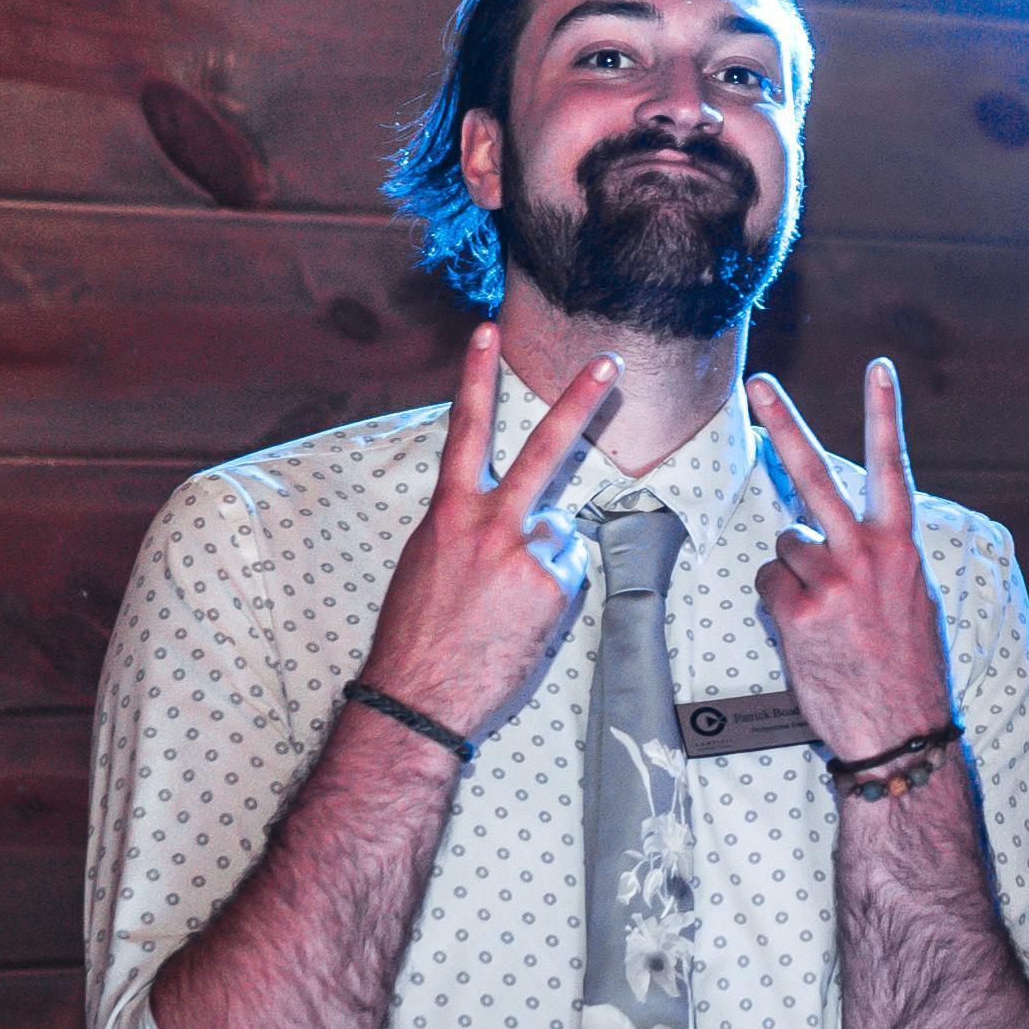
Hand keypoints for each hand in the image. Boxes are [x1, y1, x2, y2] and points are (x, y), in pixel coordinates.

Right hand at [356, 329, 617, 741]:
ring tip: (503, 600)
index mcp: (449, 512)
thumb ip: (467, 525)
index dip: (474, 376)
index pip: (464, 430)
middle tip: (610, 362)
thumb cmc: (418, 633)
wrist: (419, 696)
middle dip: (580, 401)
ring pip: (558, 532)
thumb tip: (506, 519)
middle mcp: (490, 523)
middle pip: (544, 449)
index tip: (486, 331)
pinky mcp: (553, 588)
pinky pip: (567, 573)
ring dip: (542, 557)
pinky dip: (551, 590)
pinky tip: (520, 617)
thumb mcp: (427, 560)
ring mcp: (526, 555)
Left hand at [750, 360, 954, 763]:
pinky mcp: (799, 613)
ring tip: (824, 614)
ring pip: (785, 545)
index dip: (884, 414)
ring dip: (793, 573)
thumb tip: (844, 539)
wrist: (899, 731)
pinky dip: (779, 604)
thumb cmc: (907, 668)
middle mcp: (868, 556)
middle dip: (784, 423)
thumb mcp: (915, 600)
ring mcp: (832, 583)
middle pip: (816, 475)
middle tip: (758, 383)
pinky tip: (807, 632)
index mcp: (902, 548)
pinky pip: (768, 584)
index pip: (893, 466)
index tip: (878, 367)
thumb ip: (883, 558)